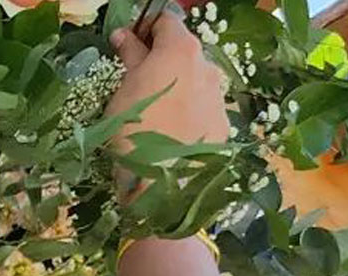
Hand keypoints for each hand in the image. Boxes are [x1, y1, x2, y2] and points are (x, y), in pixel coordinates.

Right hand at [107, 11, 228, 149]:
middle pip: (184, 51)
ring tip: (157, 113)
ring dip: (178, 86)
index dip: (146, 29)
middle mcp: (207, 66)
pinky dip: (189, 111)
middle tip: (140, 82)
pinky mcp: (223, 123)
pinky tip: (173, 132)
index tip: (131, 46)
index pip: (167, 21)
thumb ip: (130, 55)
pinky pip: (203, 107)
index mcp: (181, 50)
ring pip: (196, 80)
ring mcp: (218, 95)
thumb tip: (125, 35)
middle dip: (163, 60)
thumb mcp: (124, 88)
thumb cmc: (134, 129)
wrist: (163, 182)